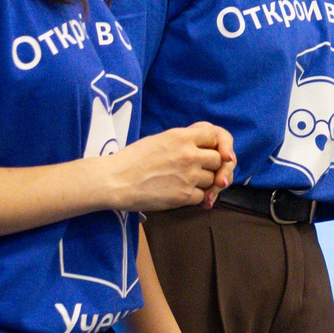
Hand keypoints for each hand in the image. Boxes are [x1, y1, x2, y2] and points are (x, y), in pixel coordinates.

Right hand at [103, 122, 235, 213]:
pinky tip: (182, 193)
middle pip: (218, 159)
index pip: (214, 135)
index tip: (205, 150)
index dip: (213, 144)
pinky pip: (203, 196)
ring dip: (204, 182)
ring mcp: (188, 176)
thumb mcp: (159, 139)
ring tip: (187, 182)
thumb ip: (182, 141)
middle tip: (198, 170)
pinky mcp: (184, 196)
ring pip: (213, 180)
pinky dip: (196, 197)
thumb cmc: (132, 159)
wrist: (115, 181)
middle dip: (211, 165)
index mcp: (180, 137)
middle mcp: (188, 155)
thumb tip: (200, 145)